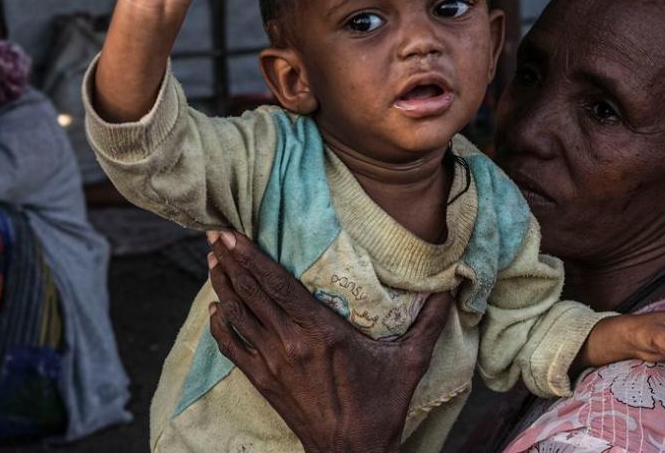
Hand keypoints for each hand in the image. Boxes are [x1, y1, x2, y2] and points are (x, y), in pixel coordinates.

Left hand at [206, 230, 451, 452]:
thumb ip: (430, 321)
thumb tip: (451, 287)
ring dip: (223, 286)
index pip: (278, 284)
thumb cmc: (382, 405)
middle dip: (231, 261)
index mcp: (322, 331)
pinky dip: (220, 327)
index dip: (252, 257)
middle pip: (252, 293)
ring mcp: (273, 364)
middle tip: (214, 233)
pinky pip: (233, 349)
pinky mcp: (264, 382)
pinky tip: (214, 310)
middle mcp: (291, 343)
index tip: (233, 234)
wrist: (353, 452)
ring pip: (238, 316)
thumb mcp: (411, 360)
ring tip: (212, 260)